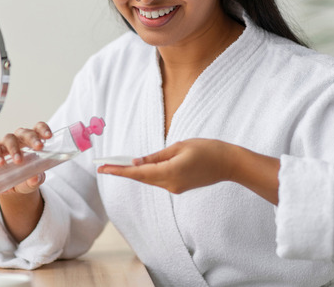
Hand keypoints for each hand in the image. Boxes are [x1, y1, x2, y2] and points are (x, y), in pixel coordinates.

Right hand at [0, 122, 52, 194]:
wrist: (12, 188)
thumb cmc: (26, 177)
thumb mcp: (33, 181)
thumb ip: (35, 180)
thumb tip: (34, 179)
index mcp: (32, 140)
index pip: (38, 128)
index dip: (43, 129)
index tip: (49, 136)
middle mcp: (19, 138)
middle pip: (25, 133)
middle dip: (32, 138)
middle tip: (38, 147)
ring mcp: (5, 143)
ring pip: (9, 138)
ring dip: (14, 148)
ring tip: (18, 160)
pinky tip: (1, 162)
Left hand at [97, 139, 234, 193]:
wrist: (229, 164)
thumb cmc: (207, 149)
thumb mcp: (179, 146)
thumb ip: (157, 156)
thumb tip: (137, 162)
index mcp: (170, 172)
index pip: (139, 173)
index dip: (119, 171)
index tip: (103, 169)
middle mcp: (171, 184)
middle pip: (141, 178)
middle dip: (122, 172)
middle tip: (104, 166)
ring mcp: (175, 188)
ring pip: (149, 180)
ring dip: (135, 173)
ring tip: (117, 165)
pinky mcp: (179, 187)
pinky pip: (158, 180)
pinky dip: (148, 174)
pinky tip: (140, 167)